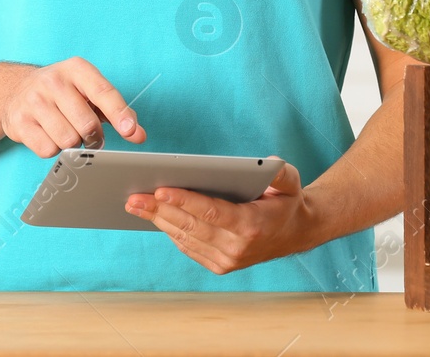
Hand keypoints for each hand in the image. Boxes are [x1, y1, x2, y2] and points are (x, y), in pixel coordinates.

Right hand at [0, 57, 146, 157]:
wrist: (14, 90)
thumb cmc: (62, 93)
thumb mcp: (87, 90)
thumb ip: (116, 110)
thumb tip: (138, 135)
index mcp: (76, 69)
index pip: (103, 92)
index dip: (120, 114)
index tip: (131, 132)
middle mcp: (53, 81)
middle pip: (87, 124)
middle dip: (95, 137)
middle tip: (92, 137)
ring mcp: (34, 101)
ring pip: (68, 140)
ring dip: (74, 144)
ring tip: (69, 133)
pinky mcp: (20, 123)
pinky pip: (48, 150)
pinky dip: (54, 150)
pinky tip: (50, 136)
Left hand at [125, 158, 310, 274]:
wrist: (295, 234)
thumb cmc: (287, 203)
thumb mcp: (290, 182)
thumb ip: (280, 172)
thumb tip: (267, 164)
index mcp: (252, 226)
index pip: (212, 213)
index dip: (185, 202)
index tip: (161, 189)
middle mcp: (236, 248)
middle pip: (191, 227)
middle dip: (160, 210)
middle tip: (134, 197)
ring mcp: (226, 260)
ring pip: (185, 238)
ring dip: (159, 221)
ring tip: (136, 204)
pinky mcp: (219, 265)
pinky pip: (189, 247)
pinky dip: (170, 231)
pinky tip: (155, 216)